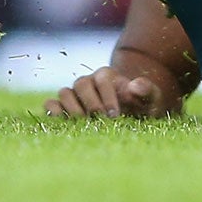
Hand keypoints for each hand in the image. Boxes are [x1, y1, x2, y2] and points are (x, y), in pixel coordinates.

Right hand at [43, 67, 162, 119]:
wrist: (131, 119)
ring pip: (64, 93)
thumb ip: (146, 90)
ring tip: (84, 125)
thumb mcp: (151, 99)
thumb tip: (133, 86)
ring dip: (73, 109)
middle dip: (90, 103)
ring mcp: (73, 95)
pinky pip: (51, 105)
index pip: (102, 78)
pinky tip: (64, 125)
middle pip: (81, 84)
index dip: (107, 95)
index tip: (115, 115)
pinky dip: (54, 112)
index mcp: (107, 75)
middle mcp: (88, 82)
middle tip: (100, 121)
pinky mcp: (62, 108)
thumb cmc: (141, 107)